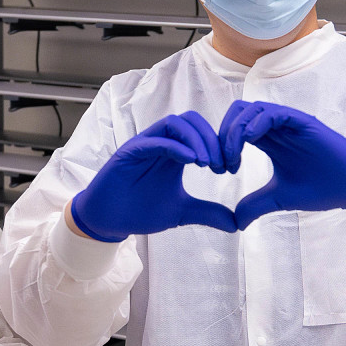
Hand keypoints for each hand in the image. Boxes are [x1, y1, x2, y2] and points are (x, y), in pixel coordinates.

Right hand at [69, 112, 240, 242]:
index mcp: (175, 152)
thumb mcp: (182, 213)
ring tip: (208, 163)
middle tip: (222, 164)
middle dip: (212, 139)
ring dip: (196, 139)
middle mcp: (161, 143)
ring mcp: (145, 144)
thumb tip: (236, 224)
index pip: (202, 132)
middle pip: (191, 121)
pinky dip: (175, 146)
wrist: (109, 221)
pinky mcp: (130, 152)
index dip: (221, 145)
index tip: (231, 168)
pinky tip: (191, 161)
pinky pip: (155, 140)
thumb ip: (207, 213)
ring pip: (174, 123)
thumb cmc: (141, 210)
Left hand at [218, 100, 345, 228]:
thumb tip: (235, 223)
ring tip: (232, 157)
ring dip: (235, 130)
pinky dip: (257, 123)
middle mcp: (276, 128)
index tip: (220, 170)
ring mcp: (290, 123)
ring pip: (252, 110)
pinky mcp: (303, 122)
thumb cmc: (320, 189)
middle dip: (222, 135)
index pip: (235, 129)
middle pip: (238, 114)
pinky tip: (249, 140)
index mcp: (269, 140)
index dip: (221, 146)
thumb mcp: (279, 199)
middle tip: (221, 163)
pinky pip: (274, 113)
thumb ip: (255, 205)